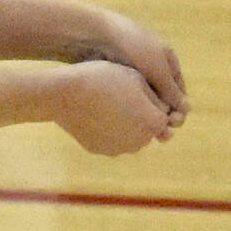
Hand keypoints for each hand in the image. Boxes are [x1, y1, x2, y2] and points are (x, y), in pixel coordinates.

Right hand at [51, 60, 182, 154]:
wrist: (62, 94)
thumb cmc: (103, 80)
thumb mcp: (137, 80)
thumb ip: (158, 98)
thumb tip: (168, 112)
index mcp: (153, 122)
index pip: (166, 116)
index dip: (155, 102)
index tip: (140, 91)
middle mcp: (139, 141)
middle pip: (149, 129)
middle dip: (143, 116)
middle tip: (124, 97)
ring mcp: (117, 148)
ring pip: (130, 136)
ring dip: (126, 124)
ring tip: (110, 105)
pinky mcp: (99, 149)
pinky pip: (111, 140)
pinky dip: (108, 130)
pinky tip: (97, 114)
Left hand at [71, 11, 187, 121]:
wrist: (93, 34)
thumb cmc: (130, 47)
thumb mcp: (155, 68)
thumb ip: (170, 89)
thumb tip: (187, 109)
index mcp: (166, 60)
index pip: (178, 90)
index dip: (179, 107)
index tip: (174, 122)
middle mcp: (151, 67)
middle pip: (161, 98)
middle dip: (161, 115)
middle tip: (160, 133)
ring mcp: (132, 73)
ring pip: (142, 101)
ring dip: (145, 116)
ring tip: (143, 131)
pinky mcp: (113, 79)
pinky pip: (125, 99)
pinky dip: (128, 111)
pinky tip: (126, 124)